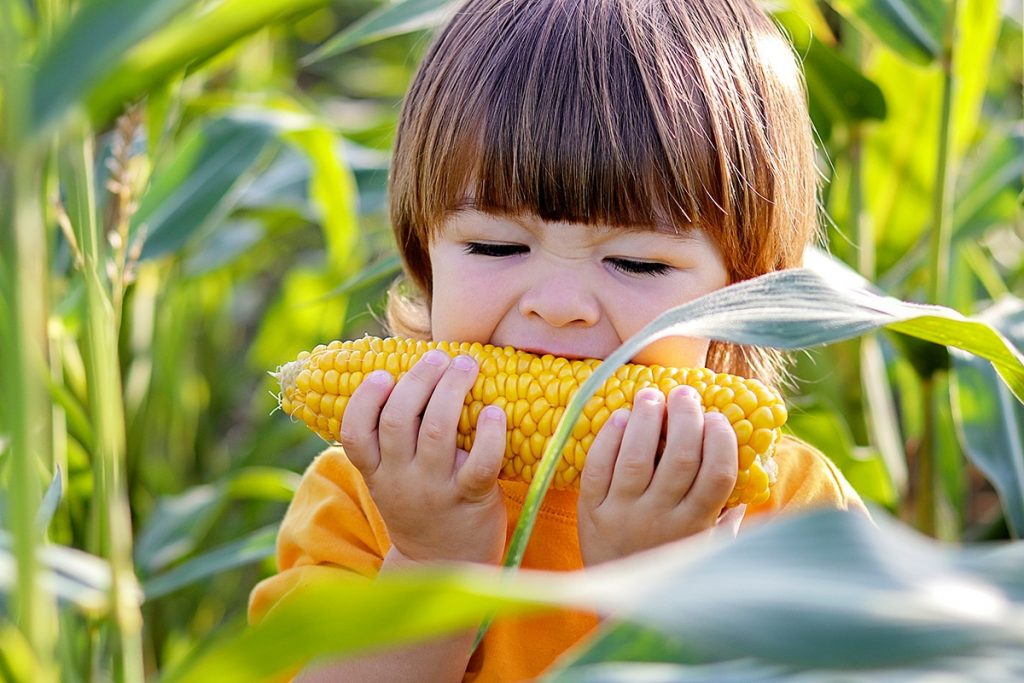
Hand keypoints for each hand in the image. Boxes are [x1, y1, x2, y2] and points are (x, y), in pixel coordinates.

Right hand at [339, 350, 507, 565]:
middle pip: (398, 421)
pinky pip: (480, 463)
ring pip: (437, 431)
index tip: (383, 375)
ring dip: (451, 390)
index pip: (354, 434)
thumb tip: (407, 372)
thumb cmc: (423, 507)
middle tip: (438, 357)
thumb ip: (392, 440)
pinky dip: (490, 433)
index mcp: (376, 473)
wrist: (447, 567)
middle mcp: (399, 481)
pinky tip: (495, 411)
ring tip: (465, 365)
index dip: (364, 401)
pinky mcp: (470, 499)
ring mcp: (434, 491)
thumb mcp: (393, 480)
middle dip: (417, 380)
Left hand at [577, 385, 740, 565]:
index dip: (721, 440)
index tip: (718, 417)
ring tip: (652, 396)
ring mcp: (622, 514)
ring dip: (647, 420)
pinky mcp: (591, 512)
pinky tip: (621, 417)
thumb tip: (751, 480)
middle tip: (686, 395)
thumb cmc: (670, 569)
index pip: (716, 475)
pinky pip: (598, 468)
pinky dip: (609, 439)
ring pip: (637, 458)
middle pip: (680, 458)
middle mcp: (659, 520)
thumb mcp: (705, 552)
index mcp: (694, 527)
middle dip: (686, 418)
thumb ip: (727, 520)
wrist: (618, 604)